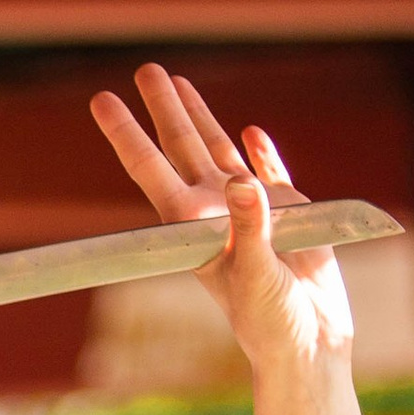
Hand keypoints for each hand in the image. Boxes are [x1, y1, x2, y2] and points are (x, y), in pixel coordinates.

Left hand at [90, 65, 352, 385]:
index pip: (152, 170)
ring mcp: (252, 212)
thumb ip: (251, 227)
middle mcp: (216, 214)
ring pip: (221, 152)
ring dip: (202, 118)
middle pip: (182, 149)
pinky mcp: (292, 216)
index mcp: (193, 228)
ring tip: (182, 82)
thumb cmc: (272, 322)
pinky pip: (273, 174)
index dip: (127, 134)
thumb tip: (242, 180)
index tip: (102, 100)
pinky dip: (262, 153)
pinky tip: (250, 132)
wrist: (312, 344)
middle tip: (145, 70)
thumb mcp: (258, 275)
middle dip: (164, 109)